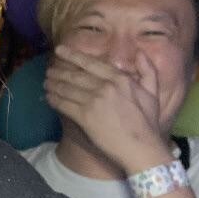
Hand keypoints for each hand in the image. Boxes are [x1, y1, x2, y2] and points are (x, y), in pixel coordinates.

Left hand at [44, 46, 169, 174]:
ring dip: (53, 85)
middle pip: (75, 75)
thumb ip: (148, 70)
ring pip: (67, 89)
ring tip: (45, 83)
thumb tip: (141, 52)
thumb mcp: (153, 92)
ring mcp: (94, 101)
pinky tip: (48, 98)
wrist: (141, 146)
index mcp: (120, 79)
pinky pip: (64, 104)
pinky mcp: (85, 116)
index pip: (91, 63)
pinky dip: (54, 100)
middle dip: (59, 72)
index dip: (73, 56)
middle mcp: (105, 86)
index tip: (60, 50)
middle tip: (48, 70)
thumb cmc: (147, 122)